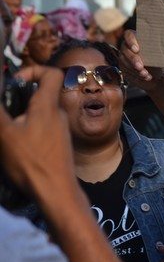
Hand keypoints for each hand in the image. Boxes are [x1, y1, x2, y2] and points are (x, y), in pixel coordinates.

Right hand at [0, 66, 77, 197]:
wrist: (56, 191)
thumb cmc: (32, 162)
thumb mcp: (5, 134)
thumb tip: (0, 97)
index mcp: (48, 106)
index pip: (52, 74)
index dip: (34, 70)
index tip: (16, 80)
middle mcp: (58, 114)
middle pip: (41, 95)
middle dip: (19, 99)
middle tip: (4, 113)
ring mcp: (61, 130)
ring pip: (40, 114)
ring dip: (21, 118)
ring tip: (6, 133)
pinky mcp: (59, 144)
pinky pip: (42, 129)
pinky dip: (28, 132)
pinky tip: (15, 147)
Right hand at [119, 30, 163, 91]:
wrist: (157, 75)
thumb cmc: (158, 60)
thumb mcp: (159, 54)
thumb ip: (156, 50)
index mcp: (137, 38)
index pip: (129, 35)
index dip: (131, 41)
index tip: (137, 49)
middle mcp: (128, 46)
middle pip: (126, 50)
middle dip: (133, 60)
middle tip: (140, 67)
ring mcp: (124, 56)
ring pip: (124, 61)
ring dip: (135, 69)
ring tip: (146, 74)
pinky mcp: (123, 67)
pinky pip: (126, 70)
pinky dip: (136, 75)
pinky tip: (146, 77)